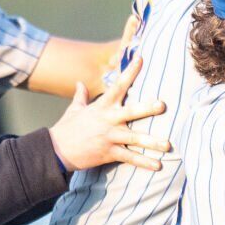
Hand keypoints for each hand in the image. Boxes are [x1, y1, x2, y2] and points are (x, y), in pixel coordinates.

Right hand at [47, 56, 170, 172]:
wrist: (56, 151)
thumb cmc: (67, 128)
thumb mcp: (74, 109)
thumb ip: (81, 96)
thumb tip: (80, 83)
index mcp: (102, 106)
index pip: (118, 86)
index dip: (129, 72)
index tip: (140, 58)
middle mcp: (108, 120)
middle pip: (131, 112)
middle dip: (147, 109)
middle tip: (162, 105)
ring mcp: (109, 137)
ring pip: (134, 139)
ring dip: (152, 142)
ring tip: (168, 144)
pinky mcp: (109, 153)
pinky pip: (129, 158)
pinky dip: (144, 162)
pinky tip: (158, 165)